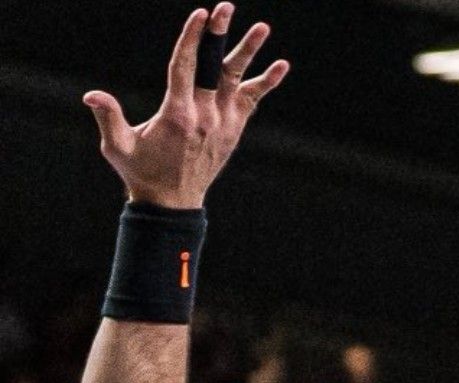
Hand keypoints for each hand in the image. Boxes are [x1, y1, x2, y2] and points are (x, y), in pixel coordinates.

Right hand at [83, 4, 289, 209]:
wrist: (174, 203)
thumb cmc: (140, 172)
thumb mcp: (118, 147)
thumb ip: (108, 117)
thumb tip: (92, 96)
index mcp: (177, 115)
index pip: (184, 67)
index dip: (191, 39)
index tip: (199, 14)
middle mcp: (205, 115)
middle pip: (213, 66)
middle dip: (218, 35)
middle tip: (225, 6)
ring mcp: (224, 122)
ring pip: (237, 80)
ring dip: (249, 52)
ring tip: (263, 26)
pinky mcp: (234, 129)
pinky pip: (252, 101)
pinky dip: (266, 83)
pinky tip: (281, 65)